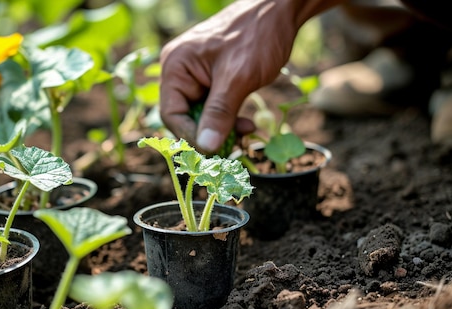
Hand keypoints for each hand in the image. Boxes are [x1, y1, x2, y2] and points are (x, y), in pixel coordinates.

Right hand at [159, 0, 338, 152]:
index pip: (172, 114)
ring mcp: (196, 75)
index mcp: (176, 67)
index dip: (191, 136)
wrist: (280, 11)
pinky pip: (215, 107)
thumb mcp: (238, 78)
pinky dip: (229, 118)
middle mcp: (180, 72)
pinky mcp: (213, 79)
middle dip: (210, 133)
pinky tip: (247, 123)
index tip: (214, 151)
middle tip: (235, 145)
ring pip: (203, 115)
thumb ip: (220, 113)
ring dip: (223, 128)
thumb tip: (206, 148)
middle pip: (185, 117)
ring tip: (246, 131)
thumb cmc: (257, 36)